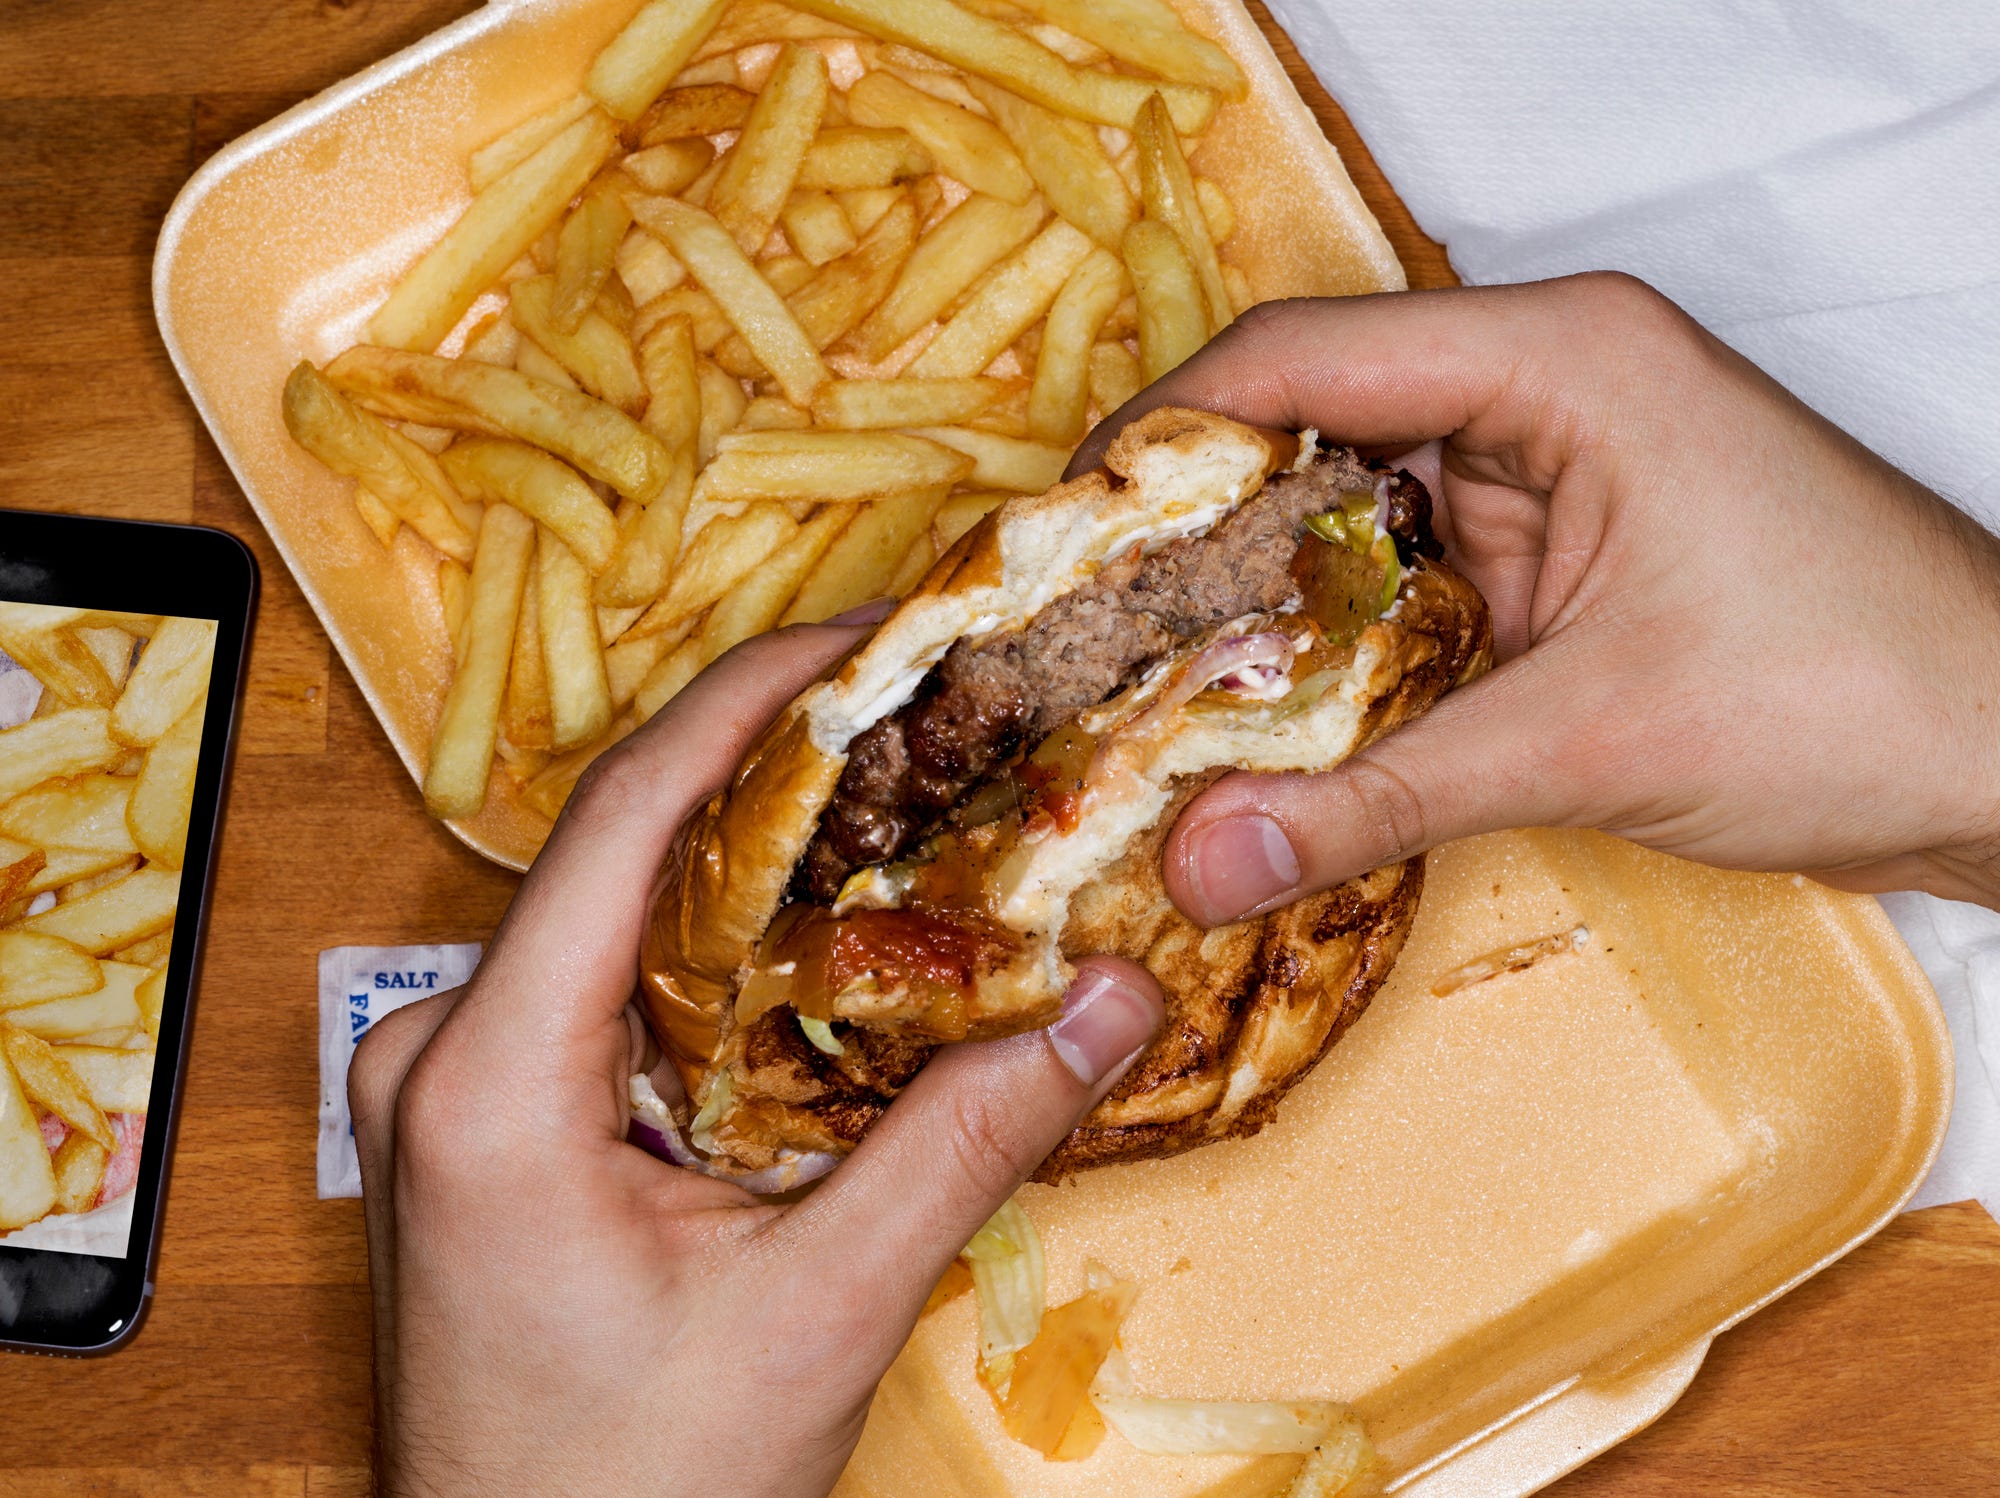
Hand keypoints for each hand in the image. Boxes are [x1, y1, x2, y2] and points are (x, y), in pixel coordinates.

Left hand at [348, 620, 1161, 1497]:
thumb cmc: (629, 1494)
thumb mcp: (820, 1312)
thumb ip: (966, 1142)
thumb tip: (1106, 1005)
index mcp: (487, 1081)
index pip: (625, 819)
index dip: (750, 704)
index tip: (863, 639)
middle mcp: (441, 1053)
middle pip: (624, 850)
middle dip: (775, 773)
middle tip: (918, 716)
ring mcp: (453, 1086)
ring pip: (622, 917)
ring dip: (754, 864)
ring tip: (894, 807)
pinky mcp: (487, 1120)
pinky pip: (608, 985)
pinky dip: (718, 948)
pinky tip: (821, 940)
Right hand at [1073, 274, 1999, 918]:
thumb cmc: (1860, 693)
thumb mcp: (1590, 740)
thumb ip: (1378, 795)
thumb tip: (1199, 859)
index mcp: (1558, 359)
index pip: (1303, 355)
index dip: (1163, 435)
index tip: (1061, 533)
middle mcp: (1543, 388)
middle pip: (1310, 424)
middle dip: (1191, 527)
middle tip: (1077, 629)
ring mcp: (1552, 471)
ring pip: (1350, 509)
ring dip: (1258, 596)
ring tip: (1138, 681)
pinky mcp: (1561, 550)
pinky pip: (1406, 575)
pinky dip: (1335, 641)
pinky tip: (1262, 716)